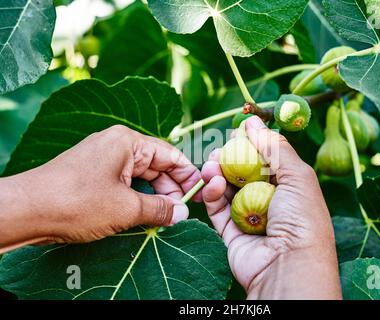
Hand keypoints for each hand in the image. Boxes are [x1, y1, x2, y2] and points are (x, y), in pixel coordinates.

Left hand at [0, 125, 200, 249]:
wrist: (27, 210)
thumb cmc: (77, 202)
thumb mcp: (126, 208)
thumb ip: (160, 209)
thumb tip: (182, 214)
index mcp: (128, 141)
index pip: (170, 154)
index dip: (188, 175)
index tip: (200, 194)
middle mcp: (116, 144)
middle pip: (156, 164)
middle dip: (172, 188)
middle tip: (182, 212)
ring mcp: (103, 159)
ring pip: (141, 175)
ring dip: (155, 195)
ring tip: (165, 217)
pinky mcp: (94, 174)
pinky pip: (125, 182)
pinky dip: (138, 197)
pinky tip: (145, 214)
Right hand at [201, 116, 340, 298]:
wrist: (289, 266)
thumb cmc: (301, 219)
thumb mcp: (297, 176)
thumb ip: (274, 147)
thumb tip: (253, 121)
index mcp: (290, 186)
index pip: (266, 158)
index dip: (251, 143)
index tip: (237, 130)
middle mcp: (269, 200)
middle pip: (243, 171)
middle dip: (230, 157)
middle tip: (219, 148)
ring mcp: (249, 216)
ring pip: (226, 188)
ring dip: (217, 172)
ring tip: (211, 164)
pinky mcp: (231, 231)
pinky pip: (217, 208)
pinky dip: (211, 193)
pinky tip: (212, 182)